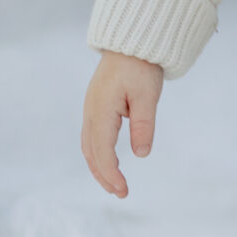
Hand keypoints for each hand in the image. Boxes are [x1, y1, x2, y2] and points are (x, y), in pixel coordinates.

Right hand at [81, 52, 164, 197]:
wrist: (130, 43)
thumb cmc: (141, 66)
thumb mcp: (147, 96)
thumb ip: (143, 125)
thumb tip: (141, 154)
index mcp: (101, 110)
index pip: (102, 151)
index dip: (111, 173)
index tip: (124, 190)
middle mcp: (90, 112)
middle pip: (92, 152)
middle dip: (104, 175)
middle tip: (122, 193)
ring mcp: (90, 109)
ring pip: (89, 146)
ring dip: (99, 167)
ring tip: (115, 184)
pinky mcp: (95, 107)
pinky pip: (91, 137)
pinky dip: (98, 154)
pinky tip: (108, 162)